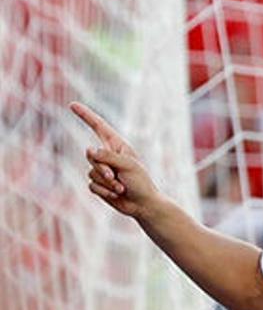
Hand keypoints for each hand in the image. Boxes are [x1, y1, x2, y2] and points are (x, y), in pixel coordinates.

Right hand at [71, 102, 160, 219]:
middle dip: (102, 168)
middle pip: (90, 155)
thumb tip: (89, 150)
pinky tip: (116, 194)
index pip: (99, 127)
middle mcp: (108, 156)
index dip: (85, 115)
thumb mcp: (128, 165)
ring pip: (91, 172)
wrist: (143, 205)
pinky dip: (104, 191)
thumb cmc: (141, 182)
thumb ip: (107, 156)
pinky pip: (91, 185)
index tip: (72, 105)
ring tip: (121, 187)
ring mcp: (102, 170)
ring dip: (106, 183)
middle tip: (116, 177)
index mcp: (117, 146)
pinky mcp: (99, 184)